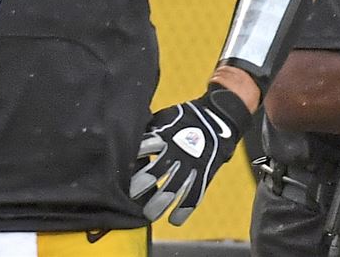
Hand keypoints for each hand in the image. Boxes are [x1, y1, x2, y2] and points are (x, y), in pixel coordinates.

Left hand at [129, 85, 250, 224]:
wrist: (217, 118)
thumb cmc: (184, 118)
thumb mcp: (164, 118)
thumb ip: (149, 130)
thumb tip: (126, 135)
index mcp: (165, 136)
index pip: (146, 148)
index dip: (135, 160)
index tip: (122, 172)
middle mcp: (178, 152)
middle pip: (157, 171)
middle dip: (142, 185)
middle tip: (131, 196)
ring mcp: (192, 165)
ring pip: (175, 188)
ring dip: (161, 203)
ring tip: (149, 214)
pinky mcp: (204, 175)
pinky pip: (195, 195)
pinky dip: (184, 210)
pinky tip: (174, 220)